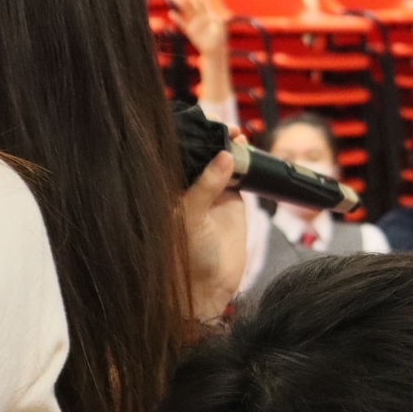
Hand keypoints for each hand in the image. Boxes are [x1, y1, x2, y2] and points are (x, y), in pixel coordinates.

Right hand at [169, 0, 227, 58]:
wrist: (215, 50)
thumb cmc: (220, 38)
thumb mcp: (220, 26)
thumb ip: (216, 18)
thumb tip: (212, 13)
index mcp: (209, 15)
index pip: (203, 4)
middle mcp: (201, 18)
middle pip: (193, 6)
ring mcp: (195, 24)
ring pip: (187, 12)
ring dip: (182, 6)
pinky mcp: (190, 32)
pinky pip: (182, 24)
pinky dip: (177, 19)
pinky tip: (171, 13)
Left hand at [182, 131, 247, 319]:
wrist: (210, 287)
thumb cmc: (185, 256)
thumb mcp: (190, 218)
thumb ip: (206, 186)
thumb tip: (224, 156)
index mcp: (168, 190)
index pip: (175, 156)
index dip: (187, 138)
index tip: (199, 124)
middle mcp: (187, 188)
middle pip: (199, 154)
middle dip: (210, 138)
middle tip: (224, 127)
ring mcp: (210, 192)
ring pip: (219, 160)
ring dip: (228, 146)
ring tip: (237, 134)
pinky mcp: (231, 200)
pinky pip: (237, 173)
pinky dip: (242, 160)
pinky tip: (244, 147)